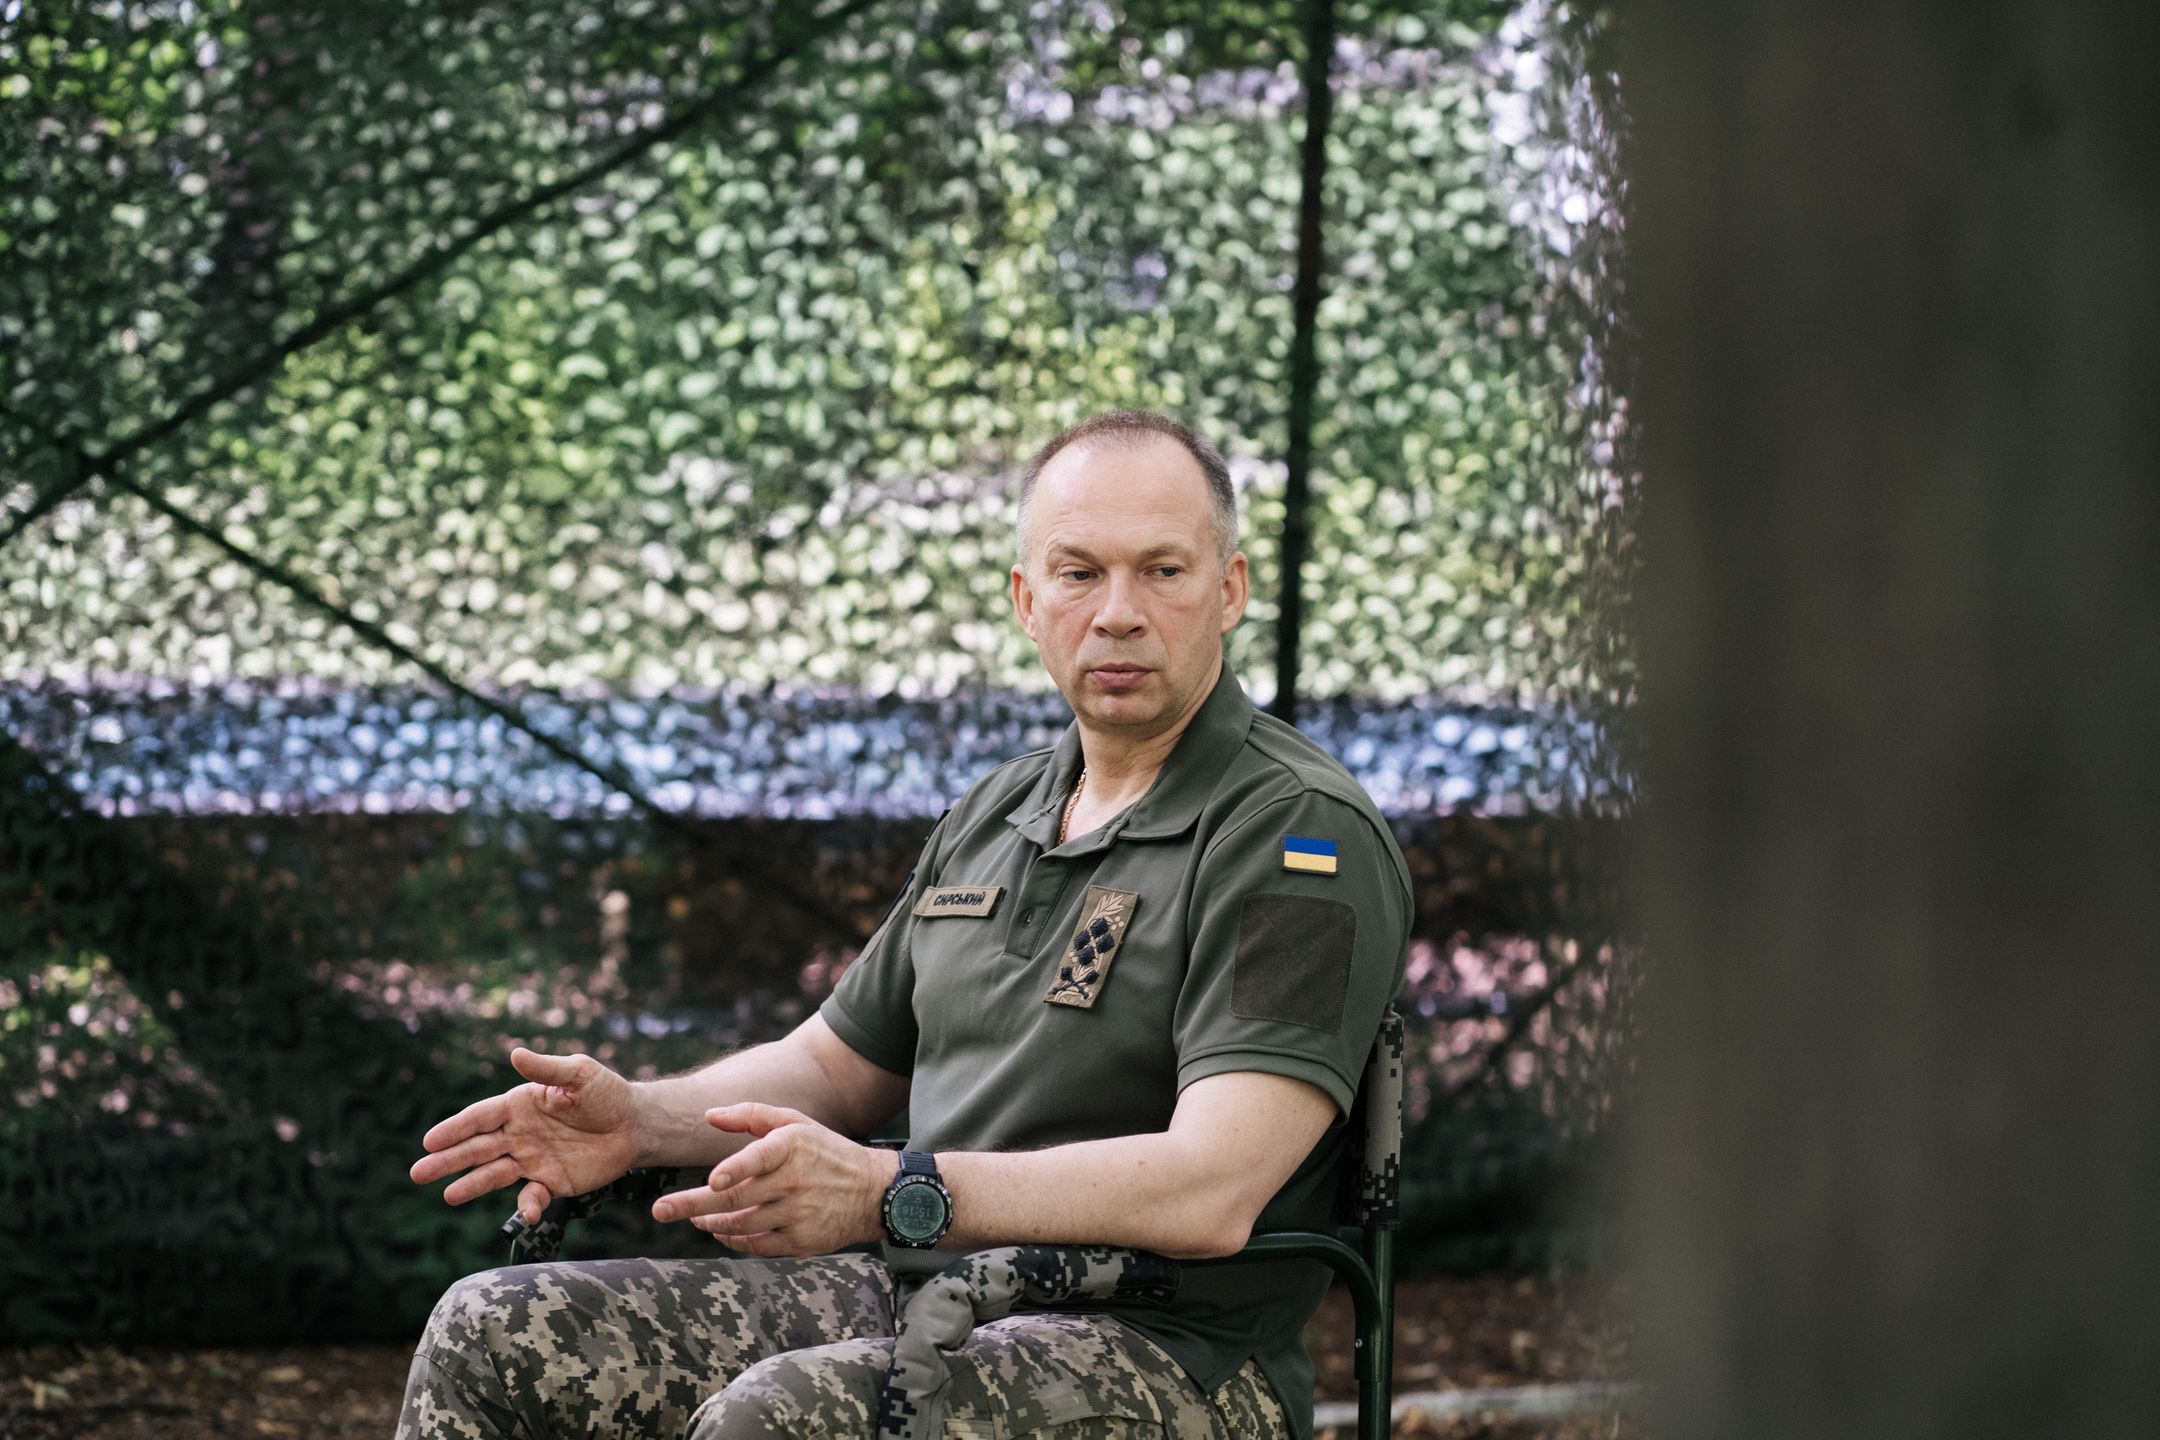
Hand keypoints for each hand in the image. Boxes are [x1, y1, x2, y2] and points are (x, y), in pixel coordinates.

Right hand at [409, 1047, 640, 1224]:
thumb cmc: (606, 1093)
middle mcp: (519, 1134)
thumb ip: (547, 1069)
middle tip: (418, 1172)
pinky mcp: (551, 1182)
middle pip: (477, 1148)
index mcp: (520, 1105)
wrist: (635, 1124)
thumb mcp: (579, 1074)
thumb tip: (515, 1053)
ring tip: (446, 1194)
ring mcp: (532, 1160)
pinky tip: (526, 1213)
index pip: (480, 1117)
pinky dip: (527, 1206)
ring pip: (493, 1173)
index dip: (454, 1129)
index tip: (429, 1141)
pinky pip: (531, 1196)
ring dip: (470, 1184)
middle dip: (448, 1160)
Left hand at [651, 1103, 896, 1257]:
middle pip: (736, 1198)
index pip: (760, 1158)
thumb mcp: (796, 1123)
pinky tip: (721, 1232)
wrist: (873, 1192)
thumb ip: (751, 1116)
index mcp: (792, 1147)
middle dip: (693, 1205)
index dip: (736, 1169)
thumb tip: (708, 1116)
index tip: (713, 1180)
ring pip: (741, 1224)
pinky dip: (733, 1240)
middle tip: (661, 1210)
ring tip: (693, 1217)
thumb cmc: (825, 1152)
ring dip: (710, 1223)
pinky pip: (756, 1245)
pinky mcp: (800, 1242)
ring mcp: (797, 1215)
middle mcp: (794, 1182)